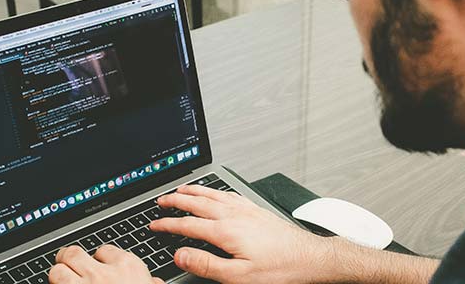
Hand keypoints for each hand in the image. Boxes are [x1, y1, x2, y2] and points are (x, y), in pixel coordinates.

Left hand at [49, 244, 163, 283]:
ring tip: (61, 280)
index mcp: (128, 268)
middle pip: (73, 254)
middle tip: (66, 262)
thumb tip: (153, 282)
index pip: (104, 250)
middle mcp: (102, 275)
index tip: (98, 264)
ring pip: (57, 272)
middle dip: (68, 258)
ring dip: (58, 276)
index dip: (98, 258)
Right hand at [149, 184, 330, 283]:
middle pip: (198, 202)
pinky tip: (215, 193)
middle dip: (176, 201)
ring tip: (181, 189)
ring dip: (194, 191)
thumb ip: (207, 264)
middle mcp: (235, 215)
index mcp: (226, 231)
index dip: (168, 224)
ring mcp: (246, 210)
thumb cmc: (279, 269)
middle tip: (161, 200)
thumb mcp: (238, 276)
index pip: (188, 224)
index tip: (154, 224)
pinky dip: (215, 191)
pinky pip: (229, 194)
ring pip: (213, 194)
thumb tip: (181, 255)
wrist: (310, 258)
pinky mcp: (256, 210)